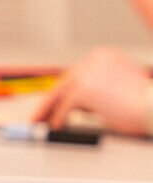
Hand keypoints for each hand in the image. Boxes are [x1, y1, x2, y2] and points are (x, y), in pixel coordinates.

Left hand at [34, 47, 151, 136]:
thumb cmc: (146, 102)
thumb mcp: (122, 85)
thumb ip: (102, 86)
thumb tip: (80, 101)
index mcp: (104, 56)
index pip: (77, 72)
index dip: (64, 88)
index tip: (56, 99)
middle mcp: (93, 60)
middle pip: (65, 80)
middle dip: (52, 98)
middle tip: (41, 111)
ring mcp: (87, 74)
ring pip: (60, 93)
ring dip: (48, 109)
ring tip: (41, 120)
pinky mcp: (83, 90)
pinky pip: (65, 107)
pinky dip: (59, 118)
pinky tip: (57, 126)